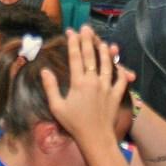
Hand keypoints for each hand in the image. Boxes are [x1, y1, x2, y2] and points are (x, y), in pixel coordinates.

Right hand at [41, 26, 132, 143]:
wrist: (95, 137)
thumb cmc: (73, 123)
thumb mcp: (57, 107)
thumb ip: (51, 87)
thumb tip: (45, 71)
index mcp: (78, 83)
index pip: (76, 58)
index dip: (73, 43)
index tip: (71, 32)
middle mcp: (94, 81)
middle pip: (91, 56)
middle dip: (88, 40)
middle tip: (86, 28)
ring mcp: (107, 86)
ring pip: (107, 64)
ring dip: (105, 51)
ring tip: (102, 41)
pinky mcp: (116, 94)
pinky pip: (120, 79)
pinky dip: (120, 69)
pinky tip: (119, 64)